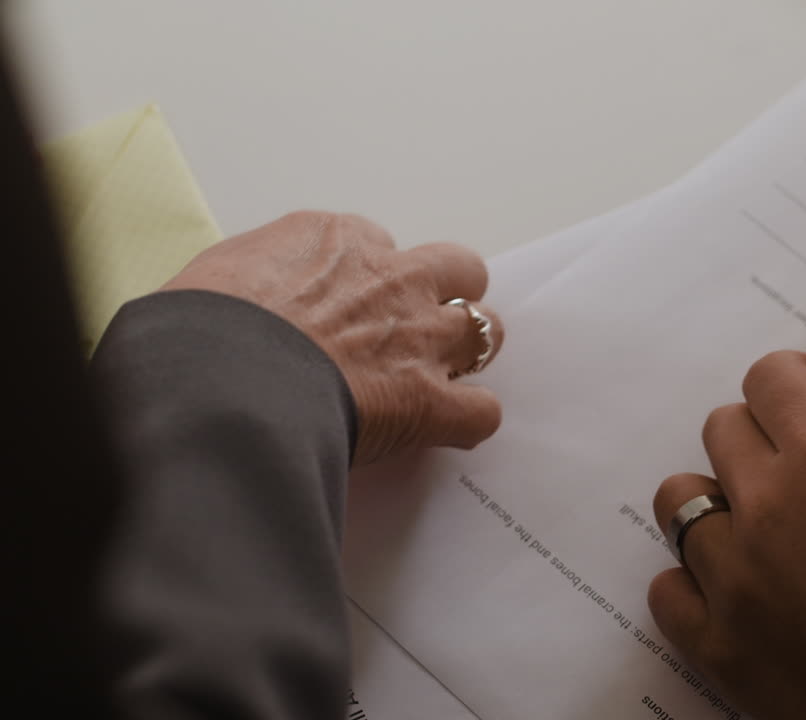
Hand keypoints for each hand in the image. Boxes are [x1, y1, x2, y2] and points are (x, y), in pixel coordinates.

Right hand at [162, 211, 504, 463]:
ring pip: (486, 329)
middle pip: (456, 267)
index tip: (349, 308)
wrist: (212, 385)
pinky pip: (481, 411)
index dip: (369, 279)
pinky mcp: (428, 400)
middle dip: (445, 295)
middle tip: (414, 331)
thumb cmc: (194, 335)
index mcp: (331, 239)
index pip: (375, 243)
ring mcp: (417, 337)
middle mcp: (388, 277)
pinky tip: (443, 433)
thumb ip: (253, 283)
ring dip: (467, 354)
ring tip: (439, 380)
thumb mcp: (214, 279)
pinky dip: (468, 423)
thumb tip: (245, 308)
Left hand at [648, 352, 805, 719]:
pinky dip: (692, 580)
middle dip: (759, 434)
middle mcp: (768, 503)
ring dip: (716, 501)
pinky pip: (667, 588)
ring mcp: (735, 575)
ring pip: (680, 502)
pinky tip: (732, 586)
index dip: (789, 379)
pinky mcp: (718, 643)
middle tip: (793, 461)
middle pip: (722, 430)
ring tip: (754, 523)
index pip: (769, 378)